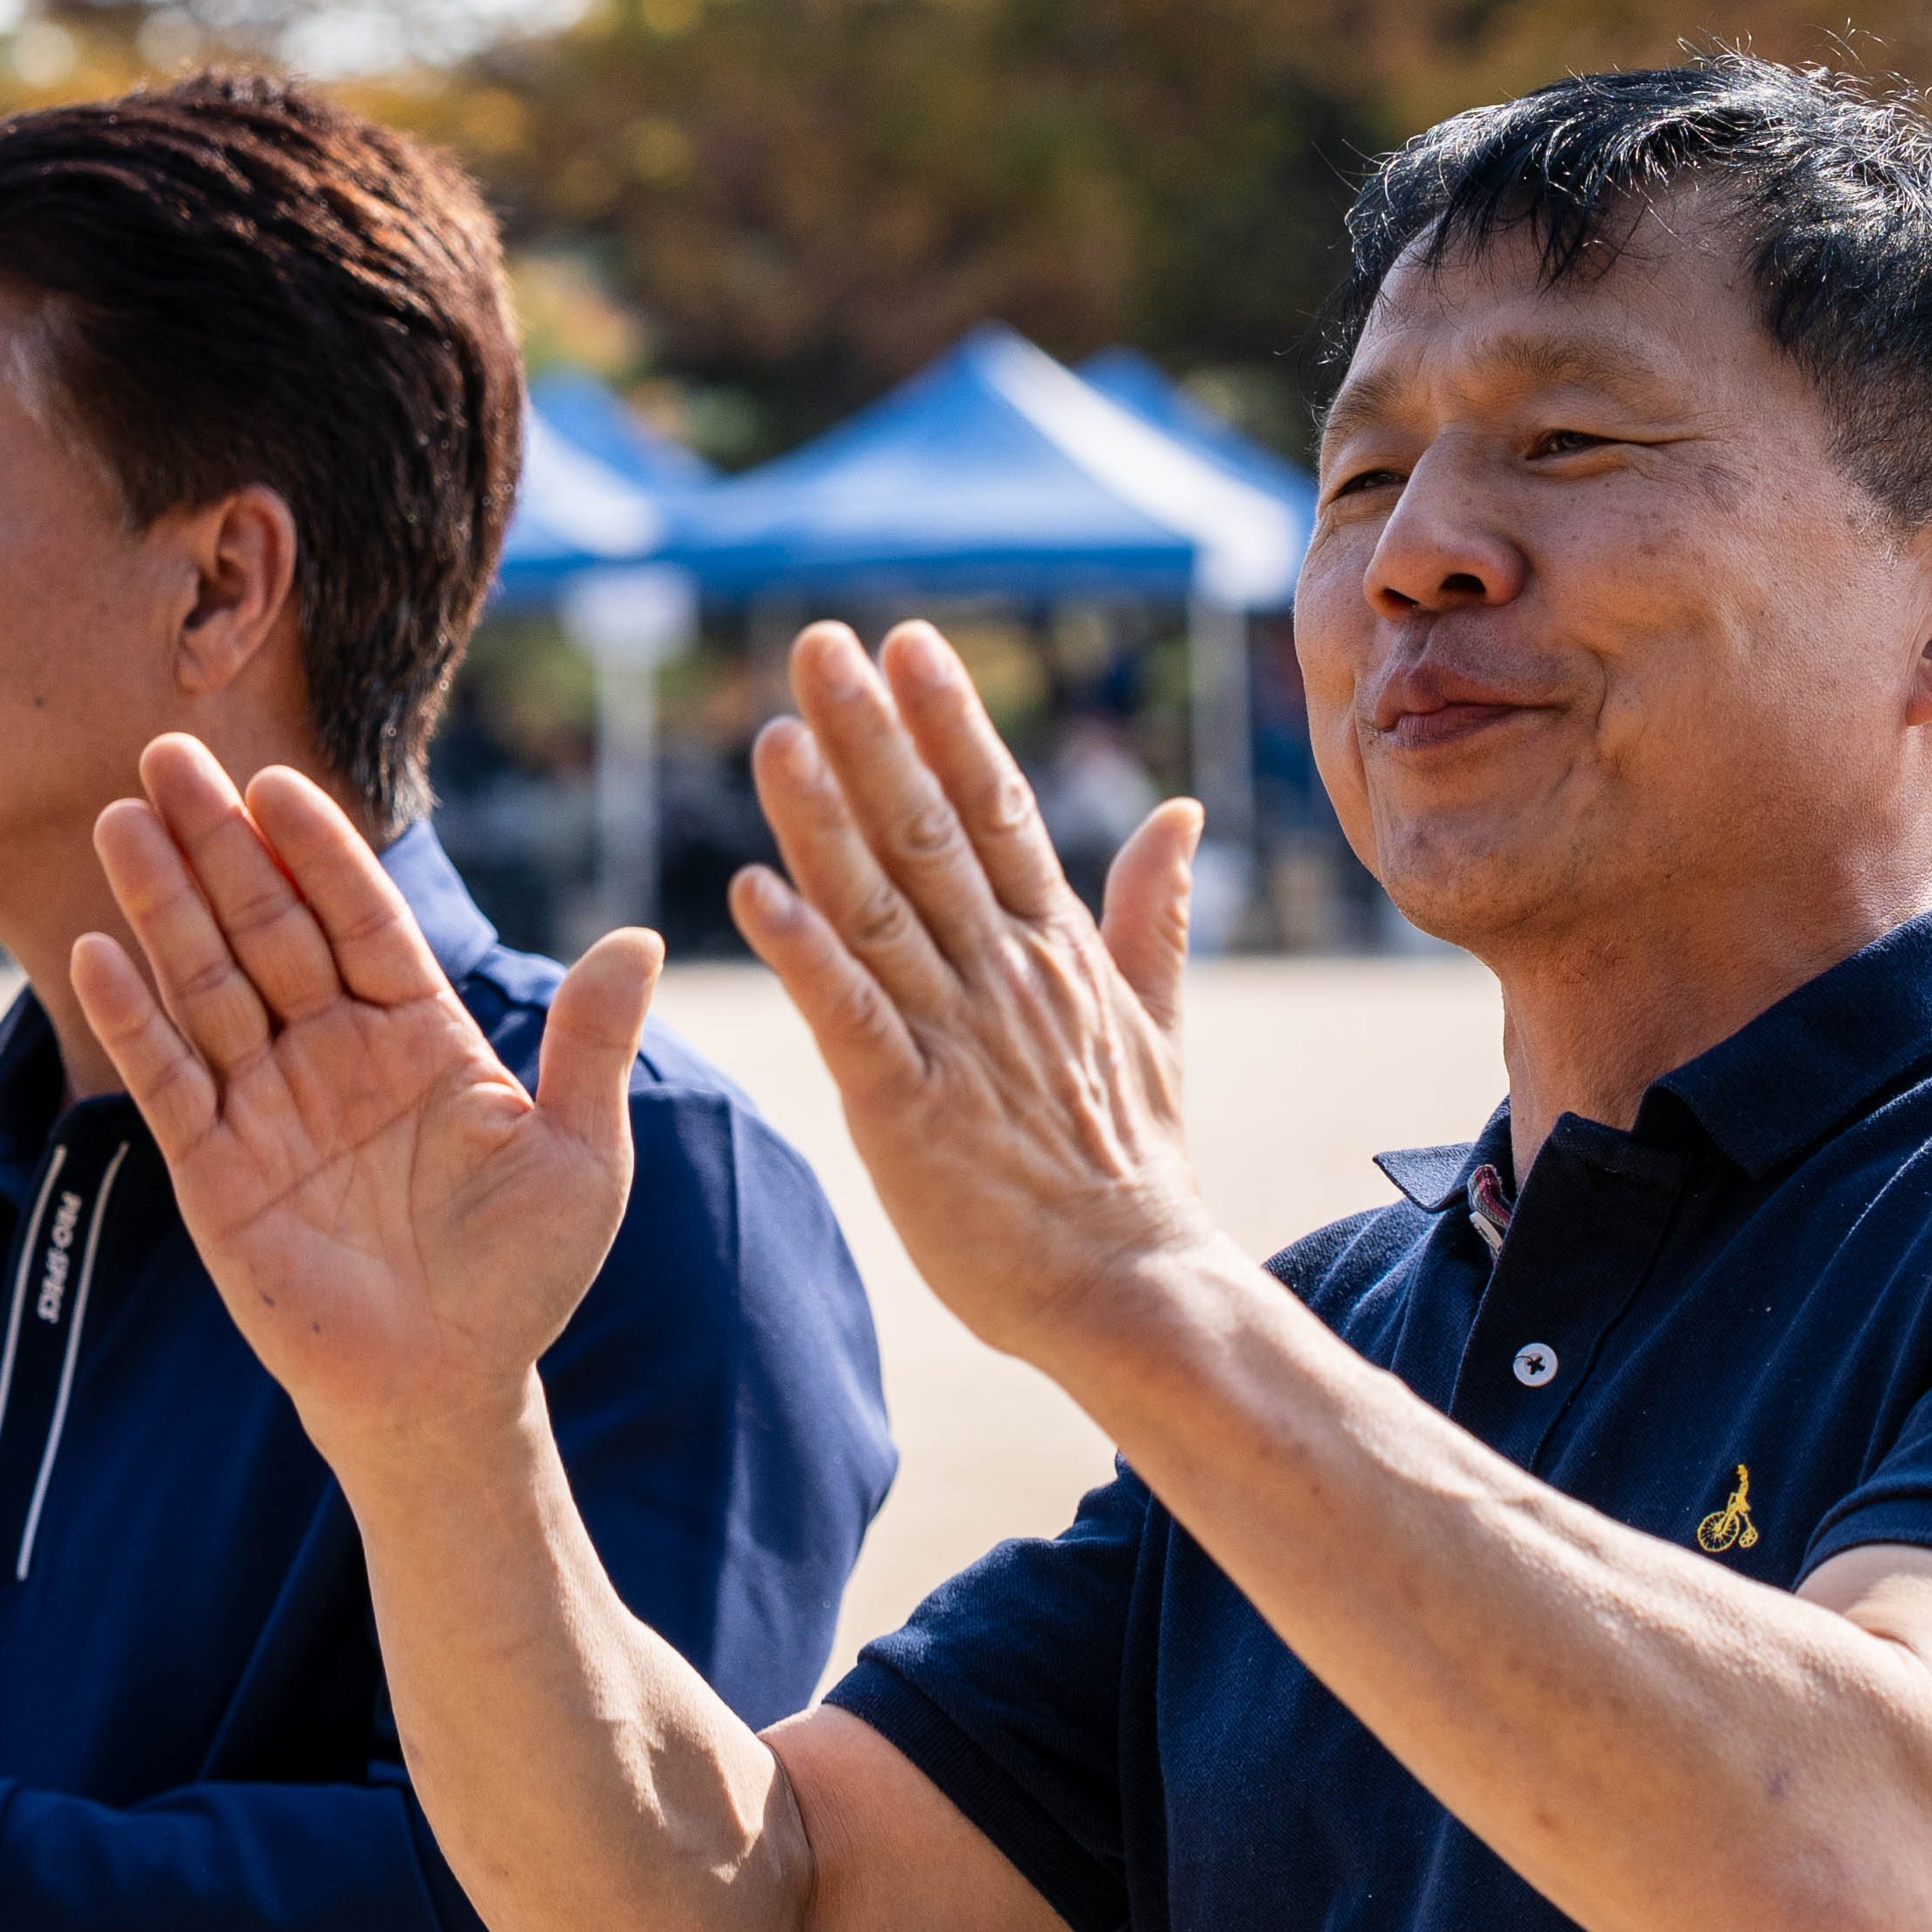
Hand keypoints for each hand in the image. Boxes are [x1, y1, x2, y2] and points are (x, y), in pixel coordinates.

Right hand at [78, 733, 663, 1462]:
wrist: (449, 1390)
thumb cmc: (521, 1279)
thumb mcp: (580, 1158)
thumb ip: (591, 1046)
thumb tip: (639, 937)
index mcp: (420, 1038)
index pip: (361, 921)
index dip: (319, 852)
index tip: (277, 781)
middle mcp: (334, 1057)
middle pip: (268, 930)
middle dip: (220, 844)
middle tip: (168, 753)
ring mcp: (267, 1108)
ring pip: (208, 985)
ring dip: (163, 903)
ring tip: (123, 817)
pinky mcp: (215, 1171)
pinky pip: (168, 1081)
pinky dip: (134, 1018)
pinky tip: (101, 949)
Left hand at [731, 620, 1230, 1372]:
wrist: (1136, 1290)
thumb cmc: (1133, 1167)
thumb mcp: (1155, 1022)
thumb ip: (1154, 912)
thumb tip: (1180, 812)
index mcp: (1054, 949)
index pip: (998, 809)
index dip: (948, 723)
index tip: (906, 641)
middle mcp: (1006, 976)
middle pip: (929, 833)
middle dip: (872, 735)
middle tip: (819, 644)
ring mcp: (958, 1040)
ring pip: (879, 909)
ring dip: (822, 821)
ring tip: (774, 735)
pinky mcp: (911, 1113)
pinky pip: (849, 1020)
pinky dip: (803, 956)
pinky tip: (751, 894)